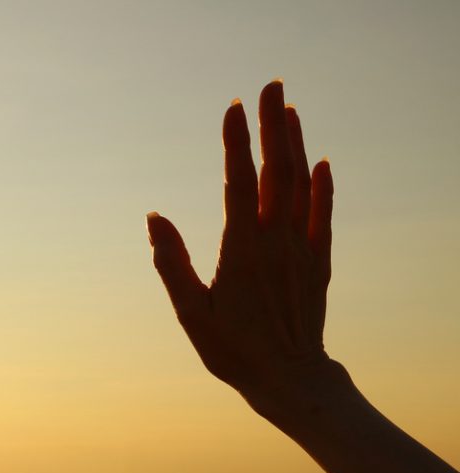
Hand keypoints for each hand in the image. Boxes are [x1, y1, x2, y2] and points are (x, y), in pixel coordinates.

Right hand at [147, 81, 339, 421]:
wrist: (290, 380)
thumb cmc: (233, 351)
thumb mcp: (191, 312)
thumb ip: (172, 262)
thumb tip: (154, 218)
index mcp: (243, 250)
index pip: (240, 183)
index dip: (236, 143)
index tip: (233, 108)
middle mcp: (277, 242)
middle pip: (277, 171)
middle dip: (273, 126)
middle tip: (270, 88)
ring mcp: (302, 250)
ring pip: (301, 186)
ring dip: (296, 145)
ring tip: (290, 111)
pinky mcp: (319, 263)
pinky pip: (323, 215)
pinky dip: (323, 185)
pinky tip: (320, 161)